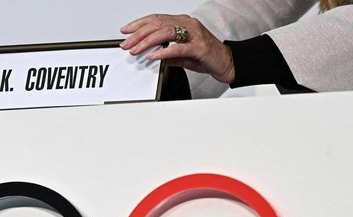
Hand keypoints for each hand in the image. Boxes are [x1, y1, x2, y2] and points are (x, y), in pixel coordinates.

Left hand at [120, 14, 235, 84]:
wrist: (227, 62)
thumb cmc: (206, 56)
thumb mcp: (181, 55)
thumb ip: (166, 53)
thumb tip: (149, 55)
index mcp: (183, 22)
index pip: (156, 19)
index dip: (139, 24)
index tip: (125, 31)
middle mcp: (188, 24)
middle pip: (158, 24)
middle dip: (138, 34)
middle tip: (126, 44)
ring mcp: (194, 34)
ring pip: (165, 32)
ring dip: (147, 41)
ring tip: (136, 50)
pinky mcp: (199, 47)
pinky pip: (178, 48)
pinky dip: (163, 51)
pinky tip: (153, 56)